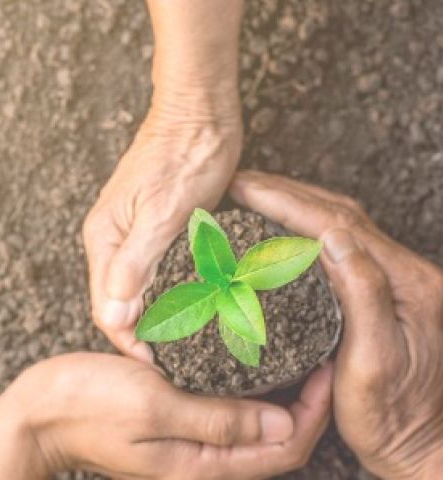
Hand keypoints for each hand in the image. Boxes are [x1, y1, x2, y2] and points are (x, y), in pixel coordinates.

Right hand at [0, 352, 333, 479]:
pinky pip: (223, 410)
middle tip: (318, 351)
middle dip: (304, 401)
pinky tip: (243, 354)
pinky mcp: (172, 421)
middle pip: (274, 439)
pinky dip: (243, 387)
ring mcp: (186, 442)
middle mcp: (200, 459)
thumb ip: (218, 418)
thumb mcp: (154, 405)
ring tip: (292, 347)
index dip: (314, 412)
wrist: (38, 412)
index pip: (283, 448)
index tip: (327, 365)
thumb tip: (284, 424)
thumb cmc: (87, 405)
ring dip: (277, 392)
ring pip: (251, 424)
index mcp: (201, 463)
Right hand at [83, 0, 244, 361]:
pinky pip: (155, 273)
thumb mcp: (163, 211)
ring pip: (138, 290)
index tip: (157, 368)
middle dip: (141, 334)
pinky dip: (169, 294)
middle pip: (118, 303)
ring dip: (155, 317)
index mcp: (105, 239)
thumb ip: (136, 262)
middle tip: (174, 363)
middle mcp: (113, 241)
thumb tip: (113, 313)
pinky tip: (190, 307)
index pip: (106, 307)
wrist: (200, 112)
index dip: (128, 340)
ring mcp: (133, 236)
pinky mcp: (155, 230)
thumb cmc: (184, 155)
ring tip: (184, 345)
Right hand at [229, 170, 442, 478]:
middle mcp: (404, 271)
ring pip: (340, 221)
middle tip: (240, 183)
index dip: (288, 204)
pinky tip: (282, 225)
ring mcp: (393, 277)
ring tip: (255, 194)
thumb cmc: (393, 415)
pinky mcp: (379, 287)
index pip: (338, 226)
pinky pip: (340, 240)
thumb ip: (363, 295)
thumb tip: (334, 238)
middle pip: (339, 213)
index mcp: (405, 284)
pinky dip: (306, 223)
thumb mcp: (376, 364)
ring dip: (296, 201)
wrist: (421, 442)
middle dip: (287, 192)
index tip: (248, 190)